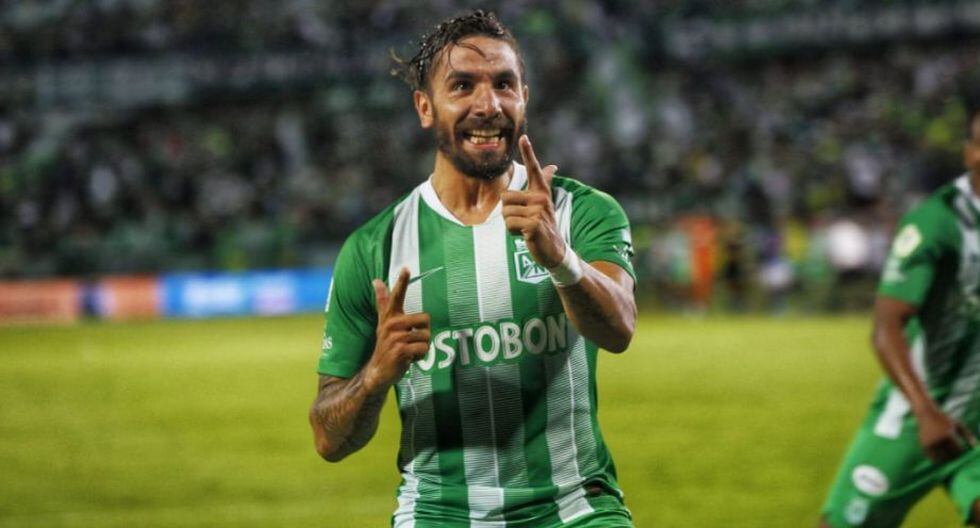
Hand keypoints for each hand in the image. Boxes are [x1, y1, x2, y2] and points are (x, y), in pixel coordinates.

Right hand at [362, 268, 430, 390]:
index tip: (406, 268)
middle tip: (410, 342)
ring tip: (408, 351)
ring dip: (421, 347)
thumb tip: (376, 280)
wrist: (378, 371)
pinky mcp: (400, 351)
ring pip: (426, 336)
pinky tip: (408, 359)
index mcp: (390, 316)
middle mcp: (391, 324)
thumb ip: (383, 302)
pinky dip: (420, 356)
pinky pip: (423, 348)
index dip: (402, 282)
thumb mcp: (384, 323)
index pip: (396, 296)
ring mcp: (395, 338)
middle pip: (425, 319)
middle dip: (423, 333)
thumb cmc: (387, 345)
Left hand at [502, 135, 563, 268]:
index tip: (524, 138)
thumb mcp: (544, 203)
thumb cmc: (544, 225)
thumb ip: (546, 183)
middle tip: (523, 221)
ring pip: (505, 213)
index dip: (529, 153)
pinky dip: (513, 233)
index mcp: (541, 192)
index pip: (534, 169)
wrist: (554, 250)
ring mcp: (538, 211)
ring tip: (525, 229)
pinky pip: (510, 224)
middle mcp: (541, 198)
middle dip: (507, 212)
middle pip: (505, 196)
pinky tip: (525, 236)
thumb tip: (552, 166)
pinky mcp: (534, 224)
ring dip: (510, 224)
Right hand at [917, 406, 975, 462]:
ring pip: (940, 458)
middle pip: (949, 455)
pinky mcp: (924, 445)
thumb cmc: (944, 418)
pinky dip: (936, 458)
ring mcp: (930, 443)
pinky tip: (939, 454)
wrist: (926, 413)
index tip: (959, 448)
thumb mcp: (958, 423)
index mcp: (948, 434)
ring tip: (946, 454)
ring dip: (945, 458)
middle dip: (953, 456)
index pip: (957, 450)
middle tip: (953, 453)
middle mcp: (938, 439)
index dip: (960, 451)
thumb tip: (976, 446)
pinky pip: (932, 457)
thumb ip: (968, 434)